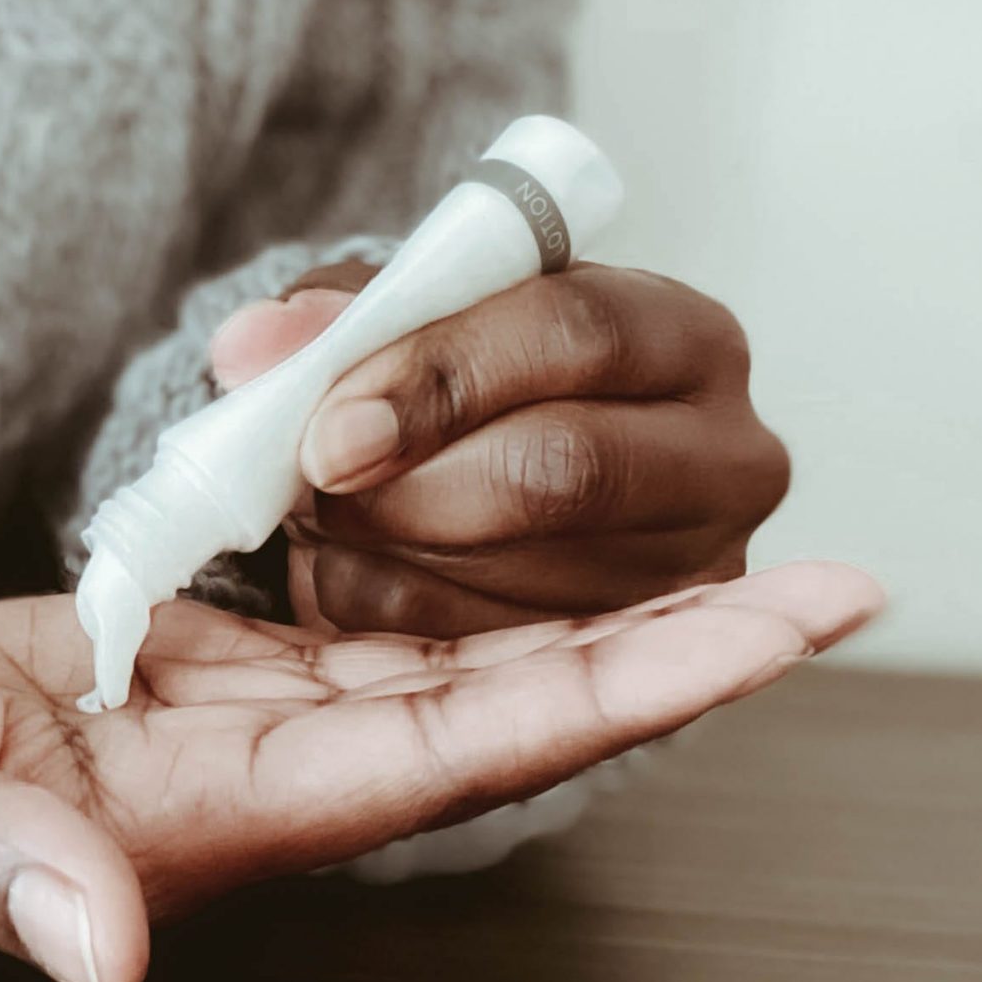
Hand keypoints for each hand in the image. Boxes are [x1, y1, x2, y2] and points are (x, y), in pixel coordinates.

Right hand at [0, 565, 879, 981]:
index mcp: (208, 819)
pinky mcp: (188, 671)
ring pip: (442, 661)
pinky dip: (449, 577)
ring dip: (583, 612)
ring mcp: (230, 725)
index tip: (768, 632)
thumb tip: (112, 955)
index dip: (619, 690)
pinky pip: (351, 624)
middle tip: (831, 576)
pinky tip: (523, 539)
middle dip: (664, 649)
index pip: (455, 749)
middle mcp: (257, 782)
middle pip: (498, 710)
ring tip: (723, 547)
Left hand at [210, 262, 791, 634]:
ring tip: (333, 512)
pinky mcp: (635, 660)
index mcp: (681, 335)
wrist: (501, 474)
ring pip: (523, 578)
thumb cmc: (465, 382)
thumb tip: (255, 345)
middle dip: (410, 484)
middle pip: (561, 468)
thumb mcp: (408, 321)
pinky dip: (395, 610)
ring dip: (391, 551)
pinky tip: (366, 565)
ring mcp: (694, 574)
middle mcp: (726, 456)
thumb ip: (334, 322)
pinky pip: (489, 653)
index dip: (440, 379)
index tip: (331, 426)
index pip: (574, 334)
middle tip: (315, 487)